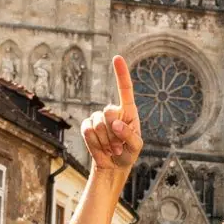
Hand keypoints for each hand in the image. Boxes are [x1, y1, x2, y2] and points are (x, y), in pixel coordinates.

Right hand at [81, 55, 142, 171]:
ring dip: (106, 141)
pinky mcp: (87, 127)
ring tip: (112, 149)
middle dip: (113, 133)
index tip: (117, 58)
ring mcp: (98, 118)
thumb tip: (115, 123)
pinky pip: (87, 131)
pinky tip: (102, 149)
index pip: (125, 89)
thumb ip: (129, 135)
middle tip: (119, 147)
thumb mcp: (136, 147)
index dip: (121, 74)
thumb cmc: (128, 154)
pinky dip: (95, 143)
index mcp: (129, 111)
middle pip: (108, 112)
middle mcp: (113, 111)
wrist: (113, 166)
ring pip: (97, 123)